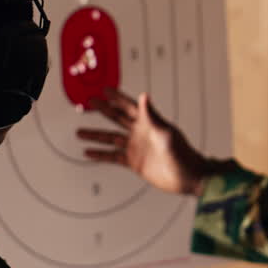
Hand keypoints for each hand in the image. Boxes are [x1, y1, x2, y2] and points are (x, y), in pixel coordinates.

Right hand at [77, 89, 211, 195]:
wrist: (188, 177)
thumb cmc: (183, 154)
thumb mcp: (167, 133)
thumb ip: (152, 115)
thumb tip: (143, 95)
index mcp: (149, 122)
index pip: (129, 106)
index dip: (117, 97)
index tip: (104, 89)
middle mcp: (141, 132)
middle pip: (117, 118)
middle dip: (102, 110)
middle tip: (87, 103)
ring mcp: (137, 147)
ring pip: (111, 138)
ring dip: (95, 135)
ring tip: (78, 132)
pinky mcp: (134, 162)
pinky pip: (113, 156)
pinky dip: (100, 154)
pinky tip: (88, 152)